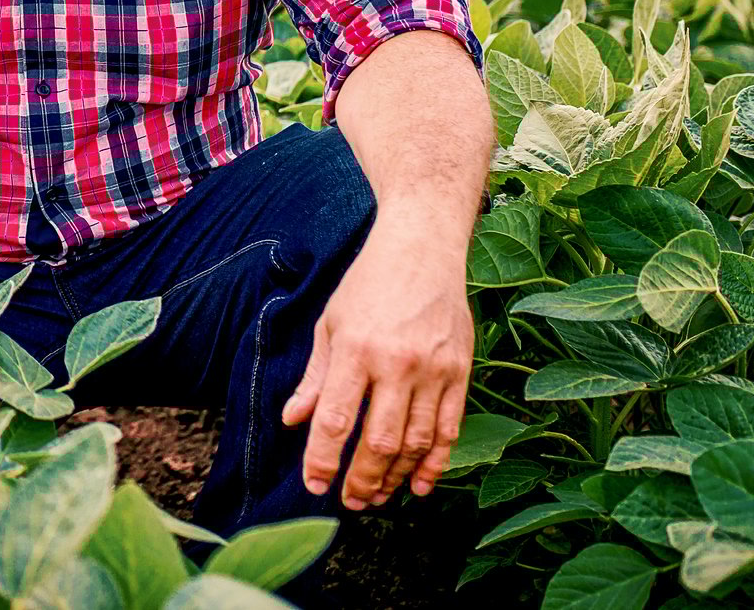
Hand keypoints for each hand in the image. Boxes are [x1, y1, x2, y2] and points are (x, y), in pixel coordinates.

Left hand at [281, 228, 473, 508]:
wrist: (422, 250)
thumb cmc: (367, 285)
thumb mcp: (329, 324)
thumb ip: (315, 377)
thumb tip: (292, 420)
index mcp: (355, 350)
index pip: (336, 419)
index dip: (323, 459)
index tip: (314, 484)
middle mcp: (396, 364)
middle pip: (379, 440)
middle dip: (361, 479)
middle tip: (349, 502)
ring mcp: (434, 370)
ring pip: (417, 442)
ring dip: (395, 477)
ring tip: (377, 496)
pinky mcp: (461, 373)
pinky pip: (449, 429)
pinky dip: (435, 462)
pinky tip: (419, 483)